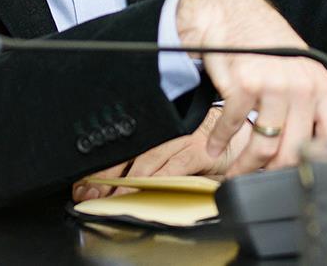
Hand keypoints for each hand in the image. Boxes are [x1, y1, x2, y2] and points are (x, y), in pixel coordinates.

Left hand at [71, 107, 252, 201]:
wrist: (242, 135)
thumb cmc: (210, 143)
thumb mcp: (179, 150)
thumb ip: (158, 162)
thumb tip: (127, 182)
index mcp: (160, 131)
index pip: (125, 148)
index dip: (103, 164)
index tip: (84, 180)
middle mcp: (168, 133)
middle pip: (129, 153)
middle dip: (106, 174)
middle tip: (88, 190)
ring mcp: (182, 140)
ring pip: (146, 161)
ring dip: (126, 181)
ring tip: (110, 196)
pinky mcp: (199, 150)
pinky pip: (173, 166)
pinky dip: (156, 179)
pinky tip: (143, 190)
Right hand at [176, 0, 326, 175]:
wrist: (230, 14)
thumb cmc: (263, 45)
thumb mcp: (297, 73)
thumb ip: (307, 108)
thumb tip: (310, 153)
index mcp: (322, 86)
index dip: (322, 168)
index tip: (305, 181)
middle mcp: (303, 85)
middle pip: (295, 151)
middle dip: (273, 173)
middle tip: (260, 179)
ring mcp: (275, 84)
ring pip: (264, 147)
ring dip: (245, 166)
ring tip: (235, 172)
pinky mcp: (245, 84)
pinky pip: (233, 127)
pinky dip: (220, 141)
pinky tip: (215, 146)